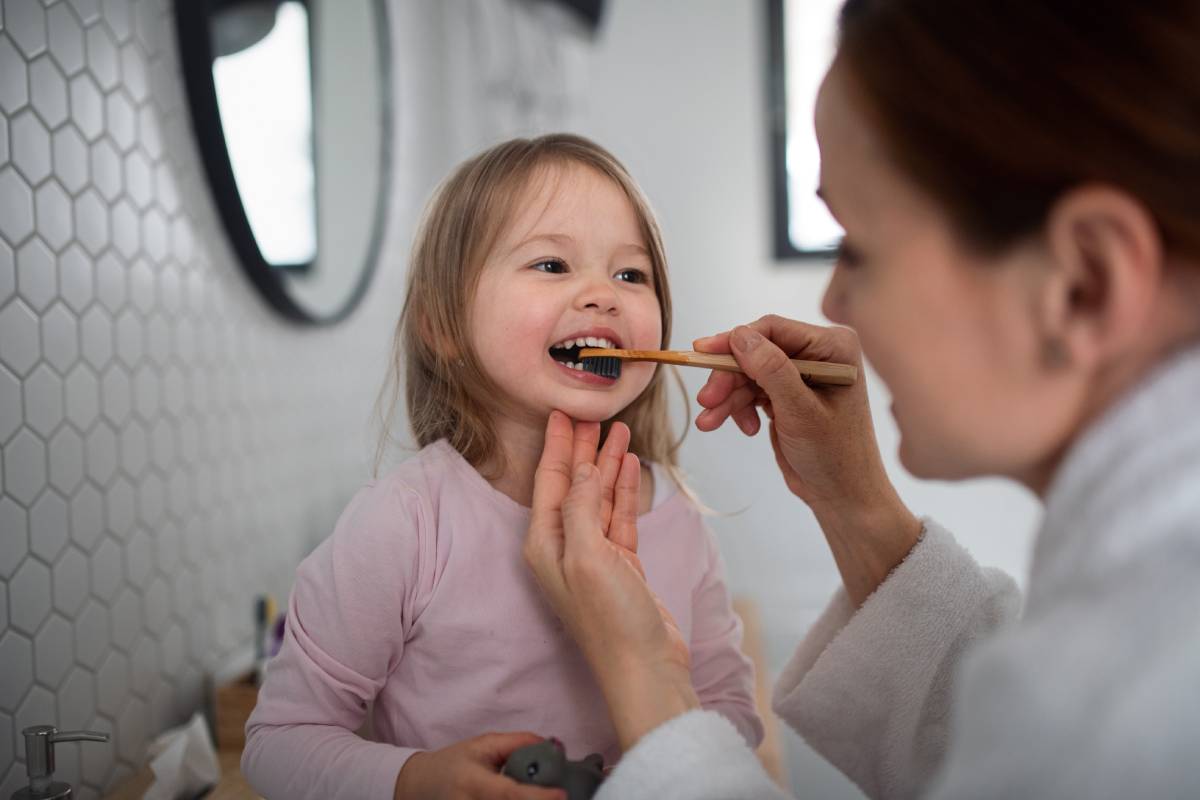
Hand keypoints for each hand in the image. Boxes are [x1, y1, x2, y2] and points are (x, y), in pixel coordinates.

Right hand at [394, 732, 565, 798]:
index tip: (561, 794)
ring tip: (537, 795)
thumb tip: (553, 746)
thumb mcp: (483, 744)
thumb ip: (517, 743)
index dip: (538, 797)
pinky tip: (523, 799)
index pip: (508, 794)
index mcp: (472, 782)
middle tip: (554, 796)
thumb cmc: (454, 763)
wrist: (418, 786)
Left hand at [523, 411, 697, 751]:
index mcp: (544, 544)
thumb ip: (581, 508)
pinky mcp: (622, 563)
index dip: (556, 444)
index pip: (548, 481)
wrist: (645, 666)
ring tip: (619, 427)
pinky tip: (629, 465)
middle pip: (572, 484)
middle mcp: (564, 547)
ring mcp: (594, 555)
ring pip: (599, 496)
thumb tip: (583, 471)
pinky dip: (625, 489)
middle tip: (593, 410)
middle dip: (582, 447)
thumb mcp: (587, 556)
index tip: (560, 410)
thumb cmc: (609, 619)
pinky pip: (620, 514)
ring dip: (607, 463)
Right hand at [694, 316, 921, 604]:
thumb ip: (771, 370)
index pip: (773, 330)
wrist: (842, 496)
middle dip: (729, 377)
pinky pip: (752, 391)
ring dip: (728, 398)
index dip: (735, 340)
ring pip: (748, 373)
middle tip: (705, 402)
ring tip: (709, 423)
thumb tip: (739, 334)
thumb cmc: (834, 455)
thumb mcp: (800, 411)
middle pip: (755, 352)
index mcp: (832, 347)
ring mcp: (801, 375)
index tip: (702, 352)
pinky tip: (745, 429)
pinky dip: (740, 408)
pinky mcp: (787, 395)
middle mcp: (818, 354)